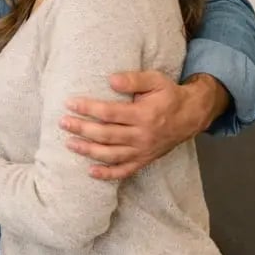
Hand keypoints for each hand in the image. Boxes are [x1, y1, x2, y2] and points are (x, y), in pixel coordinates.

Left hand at [62, 71, 222, 179]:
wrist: (192, 115)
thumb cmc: (169, 95)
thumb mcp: (156, 80)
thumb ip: (134, 79)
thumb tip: (111, 79)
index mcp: (144, 115)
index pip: (109, 113)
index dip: (88, 108)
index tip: (70, 103)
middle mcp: (142, 135)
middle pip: (106, 135)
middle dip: (82, 129)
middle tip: (63, 122)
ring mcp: (143, 150)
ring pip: (112, 155)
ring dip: (89, 151)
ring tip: (70, 144)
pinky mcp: (145, 159)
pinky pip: (126, 170)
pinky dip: (108, 174)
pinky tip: (91, 172)